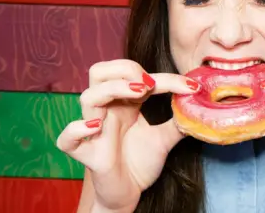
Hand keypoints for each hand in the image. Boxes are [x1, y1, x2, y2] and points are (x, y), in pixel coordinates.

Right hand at [56, 59, 196, 211]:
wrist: (128, 195)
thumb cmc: (139, 163)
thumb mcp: (164, 139)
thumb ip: (178, 121)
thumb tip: (197, 106)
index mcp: (124, 103)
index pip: (138, 77)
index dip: (166, 78)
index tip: (192, 87)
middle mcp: (107, 111)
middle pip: (100, 71)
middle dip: (125, 69)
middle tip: (149, 83)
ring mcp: (94, 130)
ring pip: (87, 97)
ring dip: (112, 89)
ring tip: (138, 93)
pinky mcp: (86, 154)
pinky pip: (66, 139)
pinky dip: (77, 129)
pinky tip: (97, 127)